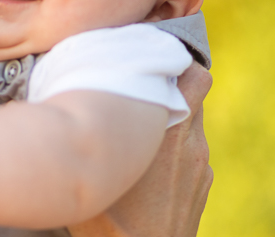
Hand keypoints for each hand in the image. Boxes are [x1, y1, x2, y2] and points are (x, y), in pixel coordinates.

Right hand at [69, 63, 212, 236]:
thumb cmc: (108, 218)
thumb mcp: (92, 167)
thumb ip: (91, 127)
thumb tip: (72, 97)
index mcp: (166, 129)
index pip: (194, 75)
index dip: (177, 61)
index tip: (154, 56)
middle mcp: (190, 141)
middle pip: (196, 90)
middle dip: (175, 82)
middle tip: (145, 83)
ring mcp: (200, 164)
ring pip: (192, 121)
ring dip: (172, 116)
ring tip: (140, 127)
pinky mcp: (203, 183)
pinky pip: (192, 150)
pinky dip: (176, 147)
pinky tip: (150, 164)